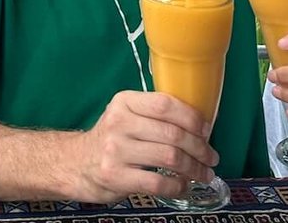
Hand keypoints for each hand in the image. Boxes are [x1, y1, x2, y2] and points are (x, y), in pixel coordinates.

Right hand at [67, 90, 218, 204]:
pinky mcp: (116, 176)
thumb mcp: (126, 116)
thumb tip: (199, 125)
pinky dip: (177, 186)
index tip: (206, 130)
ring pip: (169, 157)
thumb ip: (154, 115)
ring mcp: (116, 150)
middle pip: (172, 133)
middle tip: (211, 158)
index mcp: (124, 102)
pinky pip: (157, 182)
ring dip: (194, 168)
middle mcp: (119, 123)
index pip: (165, 104)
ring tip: (203, 173)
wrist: (76, 163)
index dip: (192, 117)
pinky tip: (183, 186)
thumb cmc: (111, 139)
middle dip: (200, 148)